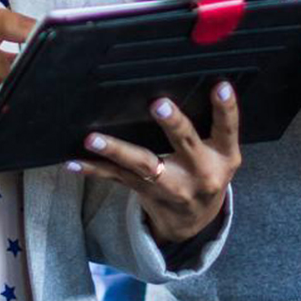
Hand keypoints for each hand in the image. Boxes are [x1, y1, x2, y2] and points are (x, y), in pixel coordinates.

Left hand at [67, 83, 240, 245]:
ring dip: (117, 151)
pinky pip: (117, 178)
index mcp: (223, 156)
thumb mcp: (221, 154)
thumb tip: (183, 78)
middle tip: (158, 105)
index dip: (226, 108)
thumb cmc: (206, 171)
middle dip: (172, 124)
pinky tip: (74, 162)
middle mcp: (201, 173)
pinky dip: (94, 169)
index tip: (221, 86)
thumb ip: (212, 126)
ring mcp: (172, 187)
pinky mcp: (146, 193)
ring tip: (94, 139)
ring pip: (144, 165)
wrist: (195, 223)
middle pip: (185, 144)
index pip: (227, 129)